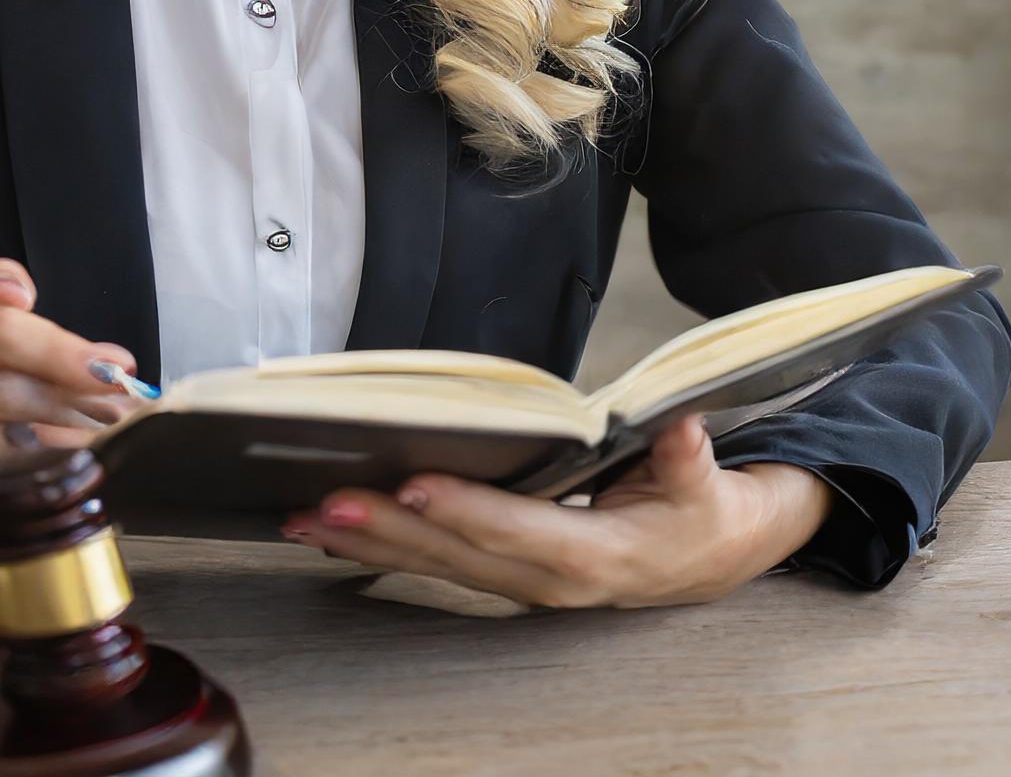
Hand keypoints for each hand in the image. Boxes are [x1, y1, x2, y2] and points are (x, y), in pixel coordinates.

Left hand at [278, 415, 832, 609]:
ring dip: (366, 544)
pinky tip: (328, 532)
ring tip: (300, 518)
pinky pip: (435, 564)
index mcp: (597, 555)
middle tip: (322, 502)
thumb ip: (689, 458)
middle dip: (388, 529)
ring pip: (435, 565)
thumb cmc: (703, 513)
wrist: (710, 560)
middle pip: (458, 555)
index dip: (466, 511)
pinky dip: (379, 548)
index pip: (521, 532)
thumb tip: (681, 428)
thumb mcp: (710, 485)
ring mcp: (520, 584)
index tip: (413, 483)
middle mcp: (547, 581)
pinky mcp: (502, 575)